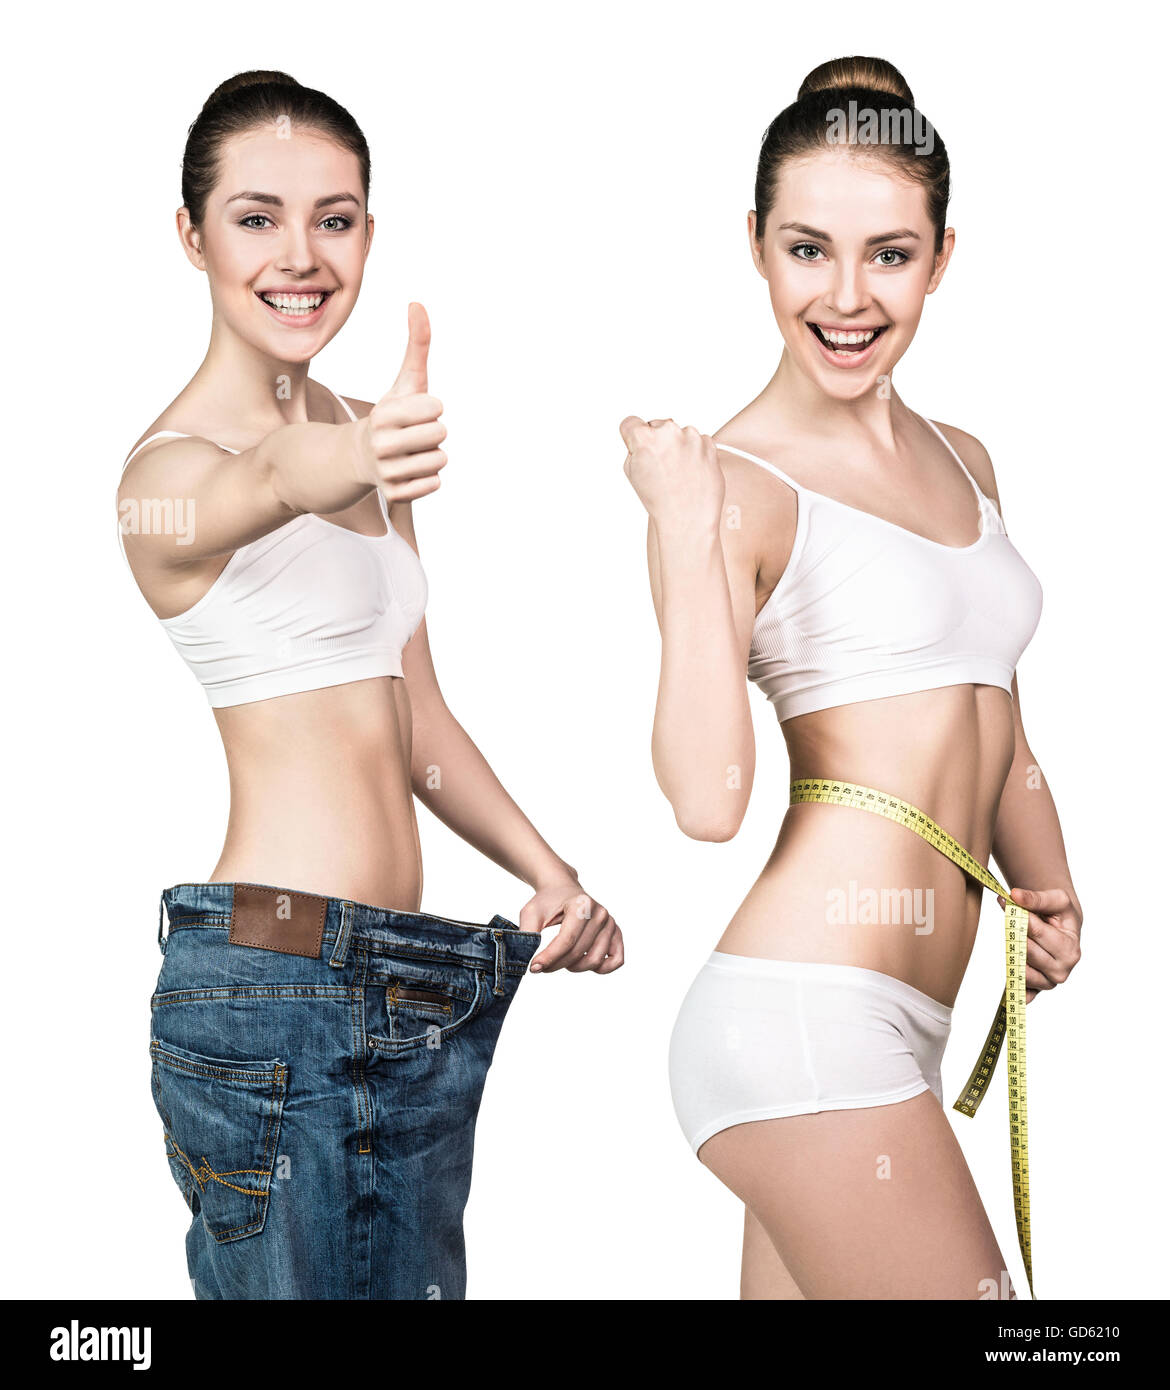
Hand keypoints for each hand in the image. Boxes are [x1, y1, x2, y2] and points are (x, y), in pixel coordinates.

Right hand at [354, 302, 447, 503]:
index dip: (432, 407)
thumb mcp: (405, 380)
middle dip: (433, 432)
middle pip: (440, 435)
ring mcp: (387, 472)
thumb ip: (417, 345)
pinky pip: (435, 484)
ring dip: (432, 455)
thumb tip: (417, 303)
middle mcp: (381, 445)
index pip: (436, 408)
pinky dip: (429, 477)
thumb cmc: (392, 415)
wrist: (359, 457)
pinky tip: (410, 470)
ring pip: (440, 460)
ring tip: (411, 451)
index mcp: (384, 415)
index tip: (416, 411)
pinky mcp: (395, 495)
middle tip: (413, 434)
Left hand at [518, 879, 624, 974]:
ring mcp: (610, 923)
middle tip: (542, 966)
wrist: (562, 889)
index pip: (567, 940)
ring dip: (575, 967)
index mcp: (581, 905)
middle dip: (557, 964)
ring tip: (561, 960)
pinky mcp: (616, 933)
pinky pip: (616, 960)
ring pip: (595, 961)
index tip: (534, 967)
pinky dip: (601, 969)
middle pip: (578, 952)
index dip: (549, 958)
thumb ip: (528, 934)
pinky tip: (583, 963)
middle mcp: (600, 913)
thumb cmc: (547, 902)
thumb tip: (526, 959)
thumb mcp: (531, 913)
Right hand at [619, 415, 724, 531]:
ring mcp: (692, 436)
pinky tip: (690, 472)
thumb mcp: (632, 472)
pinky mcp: (709, 443)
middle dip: (657, 442)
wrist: (688, 519)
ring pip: (678, 434)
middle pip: (657, 426)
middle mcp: (669, 432)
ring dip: (677, 447)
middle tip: (661, 468)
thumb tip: (642, 435)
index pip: (631, 423)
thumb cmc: (660, 500)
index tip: (637, 449)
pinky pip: (697, 441)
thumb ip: (635, 447)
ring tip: (677, 474)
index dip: (631, 438)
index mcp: (645, 438)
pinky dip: (694, 453)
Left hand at [995, 886, 1082, 1001]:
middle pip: (1026, 951)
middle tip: (1012, 919)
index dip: (1018, 915)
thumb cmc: (1061, 914)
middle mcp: (1062, 971)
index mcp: (1070, 950)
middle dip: (1015, 933)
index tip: (1005, 901)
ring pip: (1019, 967)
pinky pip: (1020, 990)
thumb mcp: (1056, 900)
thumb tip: (1015, 896)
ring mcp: (1048, 982)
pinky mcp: (1036, 989)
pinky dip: (1014, 986)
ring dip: (1013, 951)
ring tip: (1020, 938)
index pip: (1036, 932)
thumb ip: (1036, 898)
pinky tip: (1011, 983)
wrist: (1063, 927)